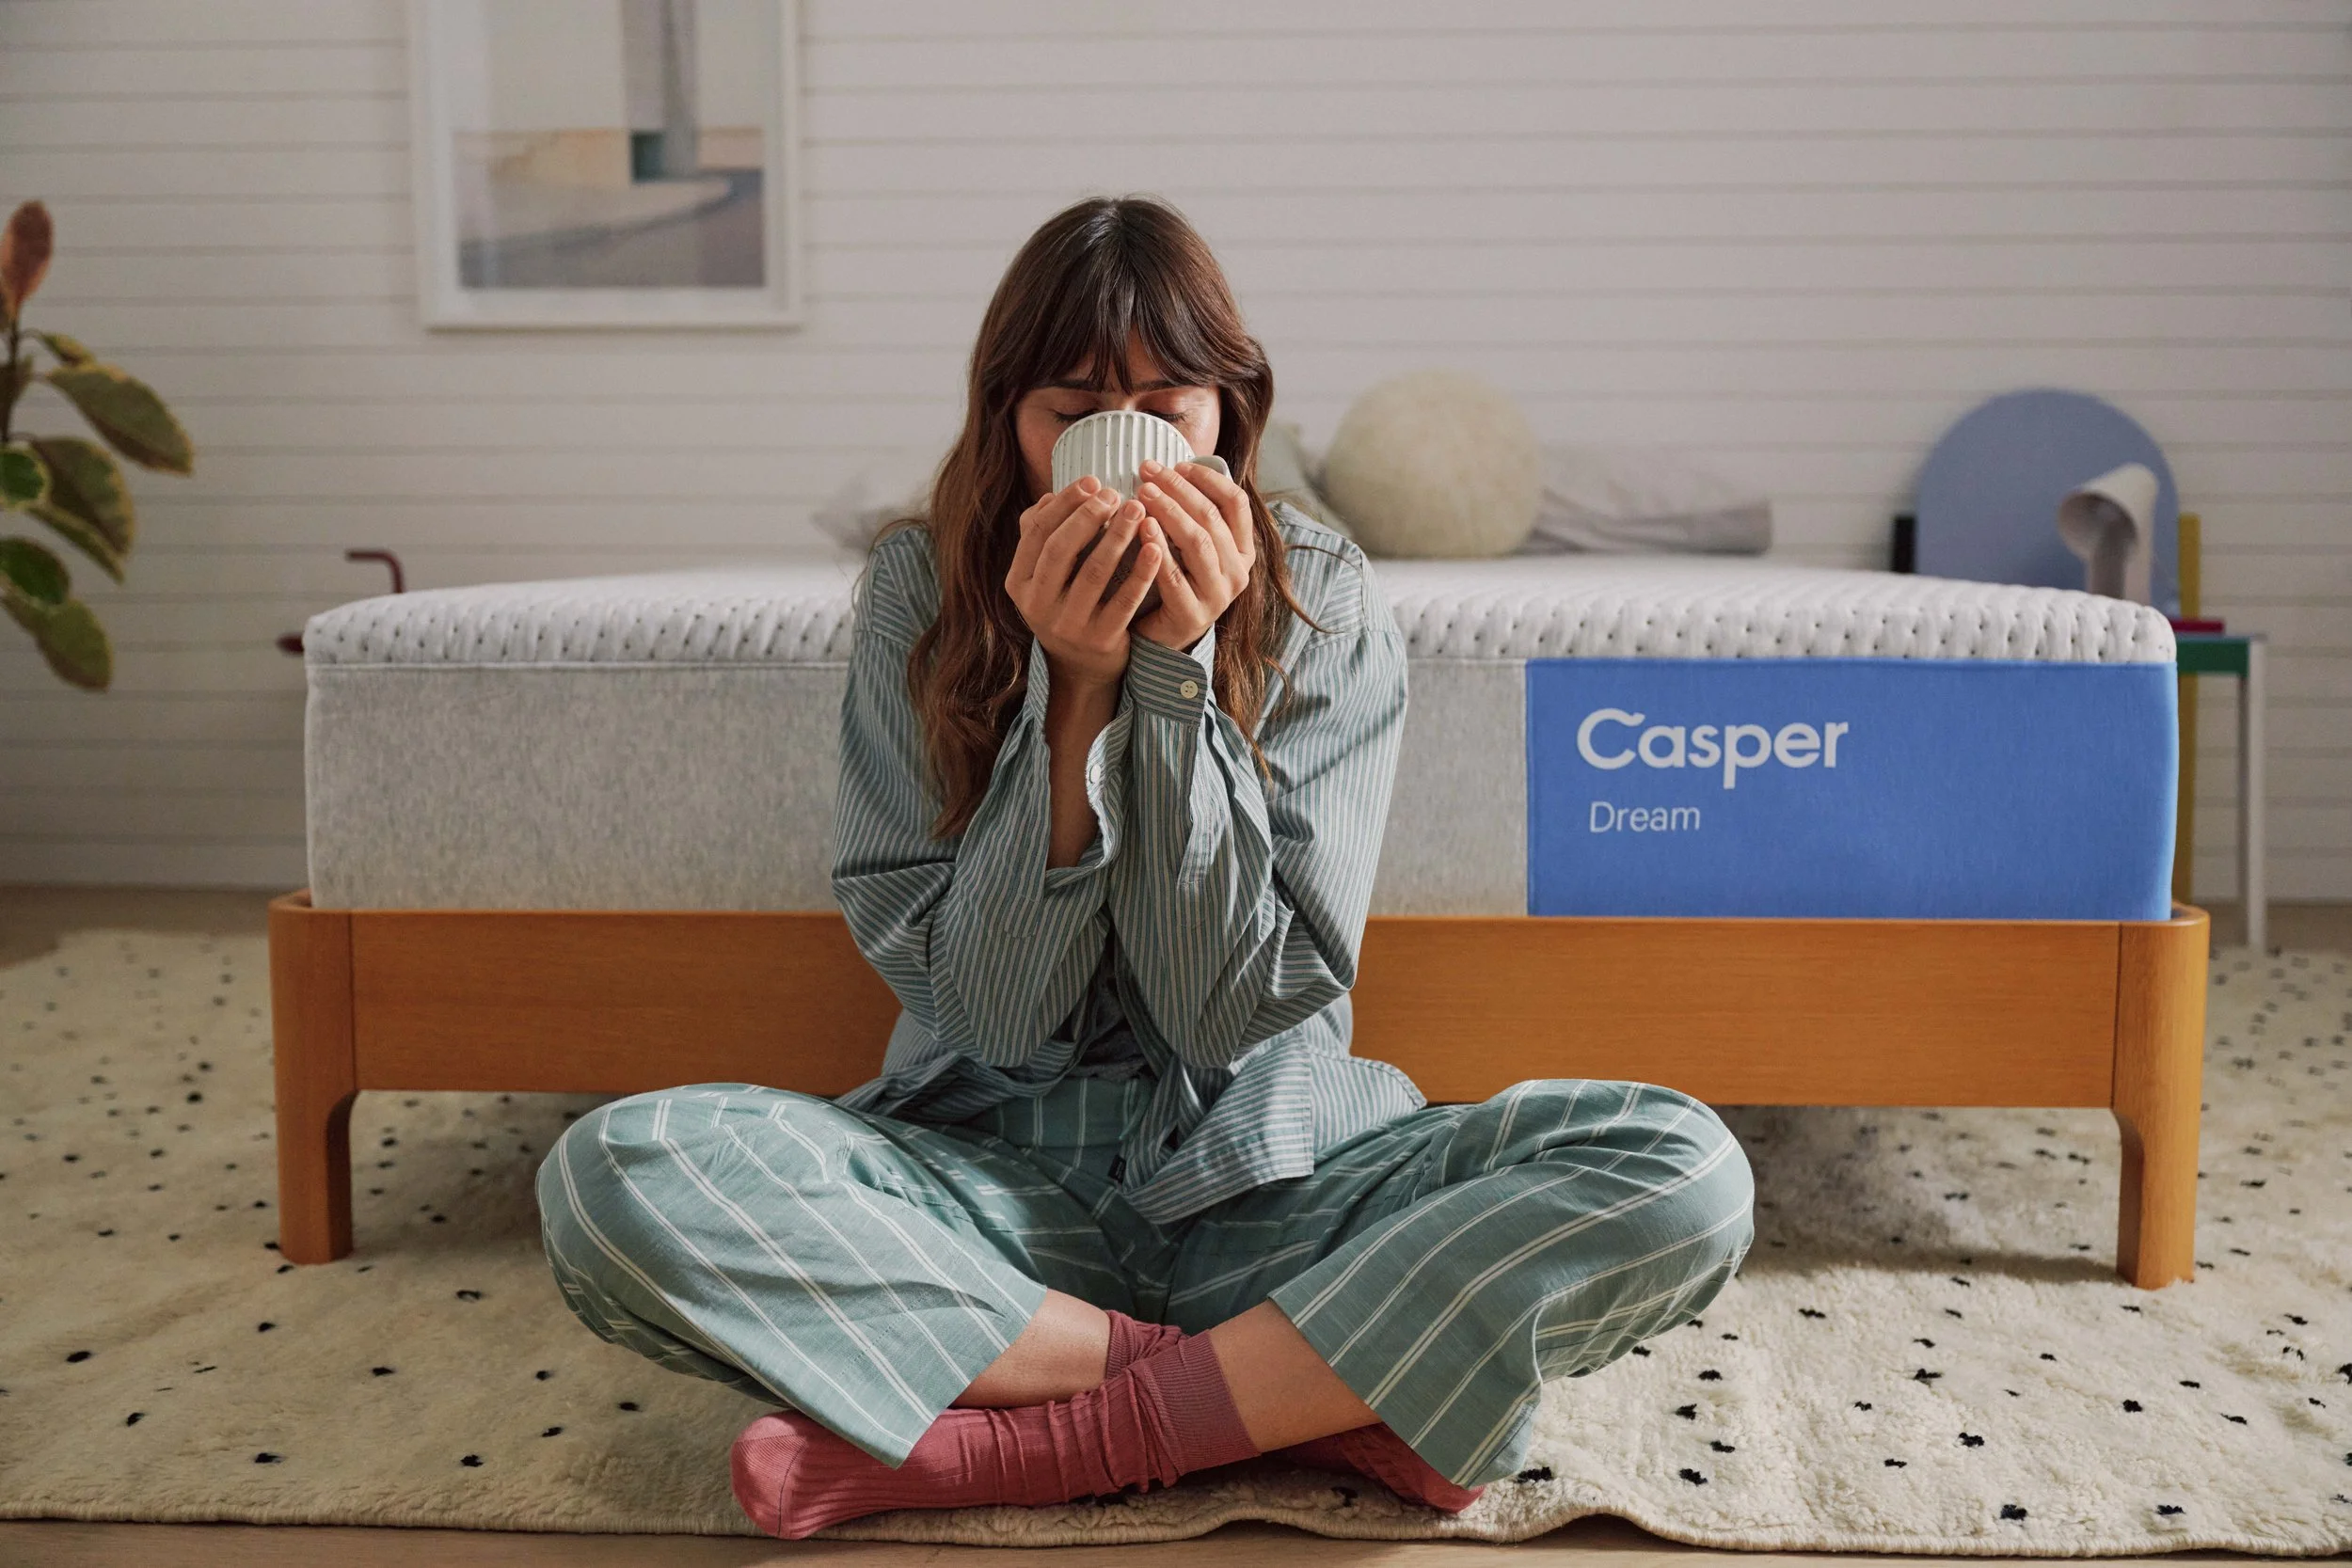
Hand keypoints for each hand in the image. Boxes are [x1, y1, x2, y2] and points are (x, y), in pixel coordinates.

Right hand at [1004, 475, 1164, 691]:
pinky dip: (1140, 571)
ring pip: (1093, 572)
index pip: (1037, 531)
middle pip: (1061, 548)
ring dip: (1117, 536)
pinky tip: (1155, 546)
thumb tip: (1052, 496)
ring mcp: (1068, 625)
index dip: (1065, 503)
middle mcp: (1037, 605)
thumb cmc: (1066, 603)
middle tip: (1115, 493)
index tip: (1093, 480)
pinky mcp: (1100, 640)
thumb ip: (1043, 535)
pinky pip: (1124, 600)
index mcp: (1020, 582)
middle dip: (1089, 515)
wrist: (1081, 666)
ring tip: (1138, 509)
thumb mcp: (1045, 575)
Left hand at [1131, 457, 1255, 651]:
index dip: (1207, 479)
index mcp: (1243, 550)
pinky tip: (1142, 527)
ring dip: (1169, 512)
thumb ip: (1193, 515)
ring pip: (1197, 542)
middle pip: (1212, 518)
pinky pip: (1175, 576)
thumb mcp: (1191, 548)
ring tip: (1142, 493)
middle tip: (1148, 471)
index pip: (1236, 503)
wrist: (1162, 637)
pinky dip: (1158, 549)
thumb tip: (1171, 468)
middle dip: (1178, 489)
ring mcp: (1218, 596)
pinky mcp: (1193, 615)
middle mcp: (1238, 572)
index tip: (1178, 464)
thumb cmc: (1174, 581)